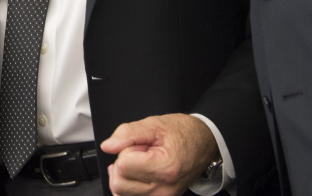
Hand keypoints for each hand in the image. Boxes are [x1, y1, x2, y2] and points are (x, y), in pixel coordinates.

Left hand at [100, 113, 218, 195]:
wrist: (203, 143)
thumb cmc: (183, 133)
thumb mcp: (155, 124)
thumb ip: (128, 133)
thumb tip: (108, 145)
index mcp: (164, 168)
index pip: (123, 165)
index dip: (127, 149)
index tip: (141, 144)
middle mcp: (163, 190)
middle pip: (118, 183)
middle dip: (124, 163)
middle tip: (141, 152)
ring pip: (120, 193)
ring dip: (126, 175)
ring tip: (143, 162)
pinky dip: (129, 185)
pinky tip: (139, 173)